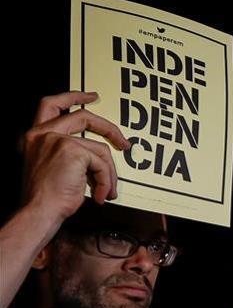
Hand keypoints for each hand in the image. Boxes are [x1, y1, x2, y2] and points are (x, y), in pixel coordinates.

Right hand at [20, 91, 130, 221]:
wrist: (39, 211)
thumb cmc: (47, 197)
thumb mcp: (53, 168)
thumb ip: (68, 154)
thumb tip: (98, 155)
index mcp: (34, 137)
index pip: (50, 105)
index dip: (72, 96)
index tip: (92, 96)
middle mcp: (42, 133)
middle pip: (83, 116)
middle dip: (108, 127)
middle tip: (123, 141)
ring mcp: (57, 140)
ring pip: (100, 149)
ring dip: (108, 172)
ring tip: (105, 190)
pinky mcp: (72, 150)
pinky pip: (102, 163)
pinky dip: (106, 181)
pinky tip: (99, 194)